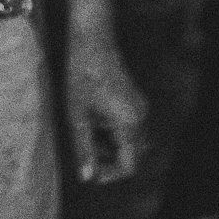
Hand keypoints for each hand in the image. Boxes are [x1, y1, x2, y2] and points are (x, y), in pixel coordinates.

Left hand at [64, 37, 148, 183]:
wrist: (92, 40)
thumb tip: (87, 178)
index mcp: (130, 123)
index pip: (129, 166)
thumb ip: (84, 148)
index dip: (110, 174)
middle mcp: (141, 117)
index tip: (89, 171)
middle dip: (109, 159)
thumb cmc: (81, 75)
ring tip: (86, 130)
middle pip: (132, 156)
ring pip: (131, 142)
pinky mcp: (136, 101)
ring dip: (110, 146)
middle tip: (84, 147)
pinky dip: (113, 132)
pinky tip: (93, 118)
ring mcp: (141, 108)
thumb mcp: (77, 115)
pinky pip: (130, 128)